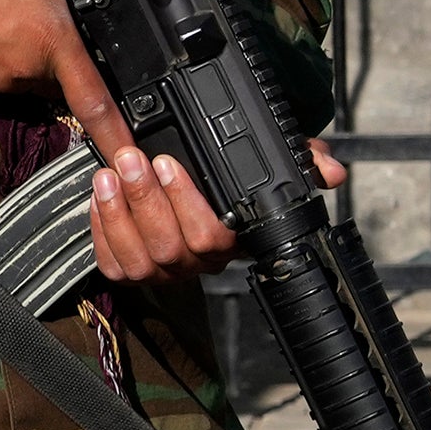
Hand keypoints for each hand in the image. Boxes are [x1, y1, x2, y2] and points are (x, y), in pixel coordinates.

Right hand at [0, 0, 132, 171]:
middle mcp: (25, 73)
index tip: (132, 157)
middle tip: (37, 12)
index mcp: (52, 42)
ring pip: (26, 76)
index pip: (94, 100)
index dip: (116, 132)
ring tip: (2, 10)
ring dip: (23, 52)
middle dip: (58, 53)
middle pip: (59, 76)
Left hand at [86, 135, 349, 286]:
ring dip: (119, 214)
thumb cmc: (223, 176)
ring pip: (139, 260)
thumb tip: (332, 171)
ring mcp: (163, 272)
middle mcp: (198, 263)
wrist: (181, 184)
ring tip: (107, 173)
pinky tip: (98, 197)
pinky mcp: (130, 271)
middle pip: (171, 247)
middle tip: (131, 158)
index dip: (186, 203)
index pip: (214, 236)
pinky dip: (101, 231)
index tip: (169, 163)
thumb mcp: (263, 159)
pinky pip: (112, 264)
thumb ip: (299, 157)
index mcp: (232, 240)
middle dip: (146, 199)